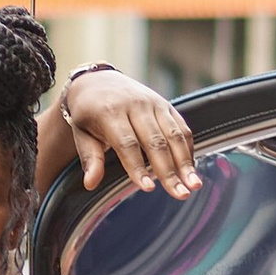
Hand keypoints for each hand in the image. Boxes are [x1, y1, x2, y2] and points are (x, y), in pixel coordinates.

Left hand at [65, 70, 198, 202]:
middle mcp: (135, 106)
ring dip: (186, 162)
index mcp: (110, 112)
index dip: (138, 167)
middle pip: (156, 142)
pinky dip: (188, 149)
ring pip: (174, 135)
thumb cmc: (88, 113)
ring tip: (194, 184)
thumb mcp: (81, 133)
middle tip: (180, 194)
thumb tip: (90, 184)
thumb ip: (90, 158)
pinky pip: (181, 128)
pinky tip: (191, 169)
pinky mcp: (166, 105)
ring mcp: (154, 104)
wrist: (97, 80)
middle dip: (169, 171)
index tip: (148, 188)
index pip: (127, 144)